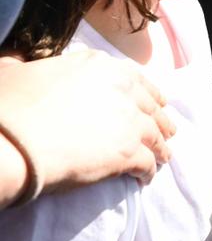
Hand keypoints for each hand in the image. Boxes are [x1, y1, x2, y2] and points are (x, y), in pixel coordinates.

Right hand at [0, 51, 175, 204]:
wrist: (9, 142)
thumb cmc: (6, 105)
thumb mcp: (14, 70)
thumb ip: (26, 64)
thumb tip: (16, 62)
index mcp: (100, 66)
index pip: (136, 80)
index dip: (147, 95)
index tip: (153, 104)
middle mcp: (123, 89)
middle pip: (152, 108)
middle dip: (160, 121)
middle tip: (166, 132)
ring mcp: (129, 122)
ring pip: (156, 136)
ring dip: (161, 147)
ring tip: (163, 157)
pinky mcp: (128, 153)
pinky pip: (148, 164)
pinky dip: (149, 172)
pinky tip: (146, 178)